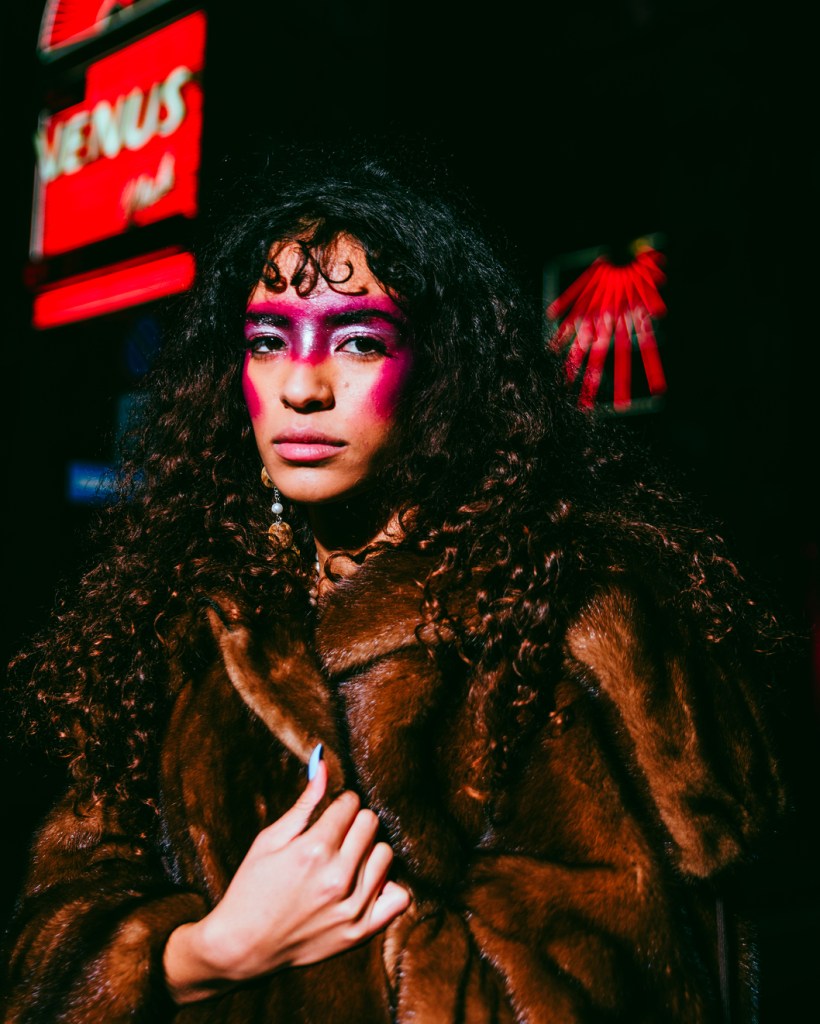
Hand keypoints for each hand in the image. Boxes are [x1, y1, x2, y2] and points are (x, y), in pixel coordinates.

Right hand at [163, 760, 409, 1003]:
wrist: (241, 946)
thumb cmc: (251, 888)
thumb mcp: (269, 840)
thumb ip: (304, 804)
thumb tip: (323, 766)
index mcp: (313, 850)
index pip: (351, 804)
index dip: (341, 803)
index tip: (333, 811)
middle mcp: (336, 878)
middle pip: (371, 824)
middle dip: (356, 821)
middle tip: (339, 834)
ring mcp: (350, 908)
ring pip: (385, 855)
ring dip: (369, 851)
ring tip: (349, 859)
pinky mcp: (358, 932)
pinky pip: (398, 897)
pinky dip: (387, 886)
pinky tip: (367, 883)